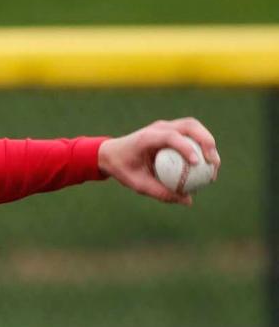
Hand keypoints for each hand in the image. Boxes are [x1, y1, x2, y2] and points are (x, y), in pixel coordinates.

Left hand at [97, 117, 219, 206]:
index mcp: (147, 137)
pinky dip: (202, 145)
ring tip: (214, 164)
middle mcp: (159, 127)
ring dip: (208, 142)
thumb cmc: (122, 168)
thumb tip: (188, 201)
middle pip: (189, 126)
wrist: (111, 154)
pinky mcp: (172, 130)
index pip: (170, 137)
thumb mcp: (137, 184)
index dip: (186, 147)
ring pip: (194, 127)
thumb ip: (160, 192)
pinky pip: (191, 134)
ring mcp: (166, 126)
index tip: (197, 163)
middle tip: (213, 163)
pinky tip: (207, 163)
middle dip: (206, 141)